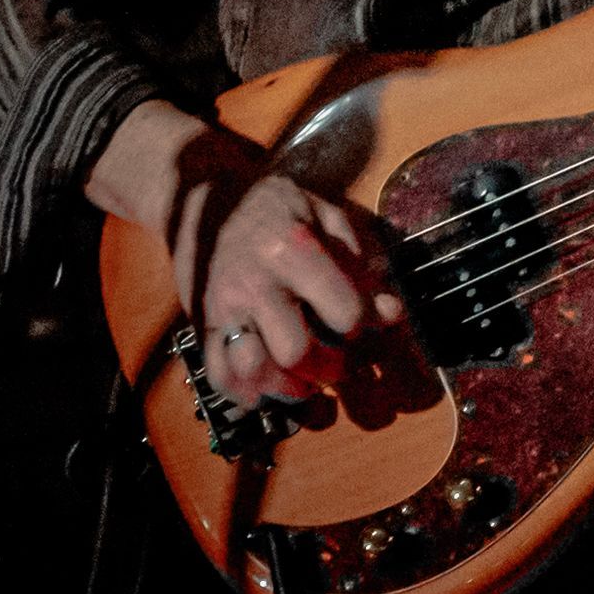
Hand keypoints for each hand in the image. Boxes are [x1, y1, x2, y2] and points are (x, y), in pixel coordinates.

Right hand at [170, 133, 406, 407]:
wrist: (207, 200)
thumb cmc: (277, 207)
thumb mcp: (326, 214)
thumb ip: (360, 260)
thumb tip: (390, 311)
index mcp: (291, 249)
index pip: (342, 311)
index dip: (363, 324)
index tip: (363, 320)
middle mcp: (254, 284)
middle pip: (296, 351)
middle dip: (327, 366)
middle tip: (338, 360)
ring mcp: (223, 308)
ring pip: (254, 371)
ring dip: (288, 386)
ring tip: (306, 378)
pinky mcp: (203, 326)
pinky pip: (222, 377)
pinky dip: (249, 393)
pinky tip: (271, 385)